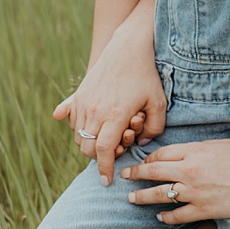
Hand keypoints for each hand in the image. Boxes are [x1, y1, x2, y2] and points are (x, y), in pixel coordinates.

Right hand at [54, 56, 166, 186]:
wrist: (127, 47)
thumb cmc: (145, 76)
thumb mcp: (158, 104)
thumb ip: (154, 130)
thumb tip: (140, 144)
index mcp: (115, 115)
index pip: (104, 151)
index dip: (104, 168)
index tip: (106, 180)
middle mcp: (95, 110)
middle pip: (87, 147)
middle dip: (97, 158)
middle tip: (111, 155)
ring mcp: (83, 101)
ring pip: (77, 136)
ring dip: (88, 143)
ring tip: (106, 136)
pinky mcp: (78, 94)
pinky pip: (71, 120)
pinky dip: (78, 128)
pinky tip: (91, 125)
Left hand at [121, 139, 229, 223]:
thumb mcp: (218, 145)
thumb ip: (196, 148)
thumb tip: (180, 153)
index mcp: (193, 152)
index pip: (161, 154)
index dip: (147, 158)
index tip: (141, 162)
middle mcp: (189, 172)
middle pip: (154, 172)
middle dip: (135, 174)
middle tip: (123, 176)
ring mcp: (195, 192)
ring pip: (161, 195)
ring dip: (143, 196)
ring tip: (131, 198)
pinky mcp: (203, 209)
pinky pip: (179, 215)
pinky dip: (166, 216)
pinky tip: (159, 216)